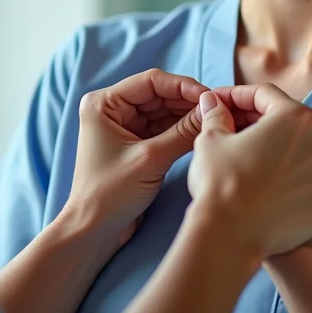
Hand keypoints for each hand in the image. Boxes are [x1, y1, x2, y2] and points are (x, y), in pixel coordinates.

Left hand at [61, 69, 208, 248]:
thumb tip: (211, 109)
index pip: (150, 82)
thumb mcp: (151, 159)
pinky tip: (201, 131)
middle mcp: (111, 109)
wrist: (93, 230)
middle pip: (158, 95)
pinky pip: (162, 128)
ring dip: (186, 115)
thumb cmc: (110, 194)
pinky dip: (181, 129)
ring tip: (214, 119)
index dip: (183, 86)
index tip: (210, 96)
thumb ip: (183, 132)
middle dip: (187, 101)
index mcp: (103, 104)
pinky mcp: (134, 144)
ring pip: (162, 111)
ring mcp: (122, 126)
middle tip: (218, 108)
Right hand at [187, 84, 311, 258]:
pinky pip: (309, 187)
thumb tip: (212, 102)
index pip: (266, 96)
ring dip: (281, 155)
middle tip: (233, 131)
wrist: (231, 236)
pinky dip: (292, 185)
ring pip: (302, 156)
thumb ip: (217, 115)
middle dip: (261, 124)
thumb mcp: (211, 139)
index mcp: (295, 118)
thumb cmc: (221, 182)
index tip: (221, 103)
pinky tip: (269, 192)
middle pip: (289, 125)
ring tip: (253, 165)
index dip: (238, 96)